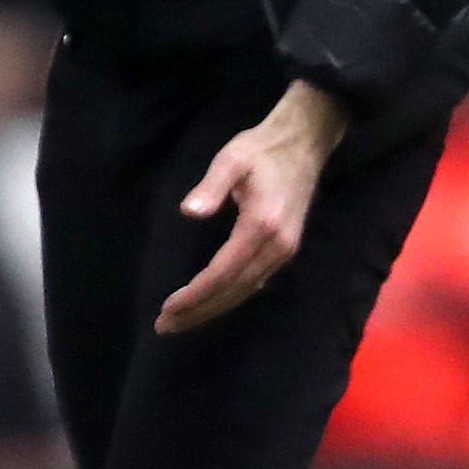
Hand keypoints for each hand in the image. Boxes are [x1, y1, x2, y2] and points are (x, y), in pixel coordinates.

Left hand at [156, 79, 349, 334]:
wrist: (304, 142)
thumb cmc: (262, 148)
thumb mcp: (232, 158)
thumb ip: (211, 186)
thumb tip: (189, 212)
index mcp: (260, 225)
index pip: (222, 273)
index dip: (195, 294)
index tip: (167, 307)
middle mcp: (276, 246)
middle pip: (233, 290)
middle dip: (199, 311)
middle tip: (164, 326)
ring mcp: (285, 250)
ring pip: (246, 291)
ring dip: (213, 309)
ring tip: (181, 321)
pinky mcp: (286, 248)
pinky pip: (255, 283)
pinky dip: (231, 297)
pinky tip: (212, 303)